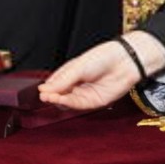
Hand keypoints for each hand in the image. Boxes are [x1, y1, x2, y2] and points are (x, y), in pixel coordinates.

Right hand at [38, 31, 164, 109]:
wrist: (123, 63)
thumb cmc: (102, 58)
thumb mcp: (77, 67)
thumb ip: (62, 80)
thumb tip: (45, 89)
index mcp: (71, 73)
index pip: (55, 83)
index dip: (48, 87)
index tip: (41, 91)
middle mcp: (77, 84)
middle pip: (60, 93)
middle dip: (51, 95)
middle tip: (44, 96)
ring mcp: (85, 93)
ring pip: (67, 100)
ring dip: (58, 100)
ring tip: (49, 98)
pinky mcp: (94, 102)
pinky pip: (78, 105)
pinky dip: (67, 103)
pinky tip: (60, 100)